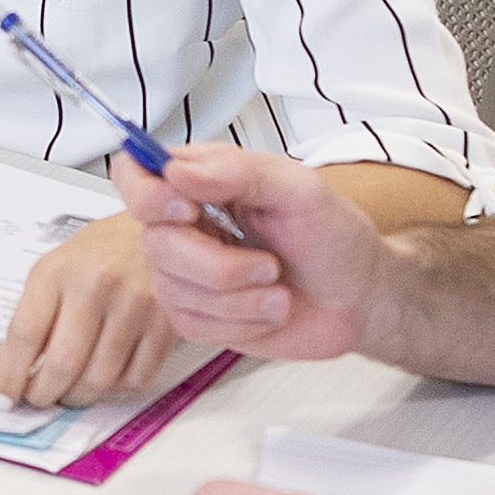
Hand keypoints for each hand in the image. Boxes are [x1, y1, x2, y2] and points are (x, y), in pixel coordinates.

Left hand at [0, 211, 175, 407]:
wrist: (161, 225)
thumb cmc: (101, 253)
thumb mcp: (52, 275)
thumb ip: (21, 327)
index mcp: (57, 271)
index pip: (24, 334)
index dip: (8, 375)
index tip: (2, 397)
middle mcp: (95, 286)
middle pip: (63, 363)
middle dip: (44, 394)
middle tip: (38, 398)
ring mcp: (135, 304)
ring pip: (100, 379)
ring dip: (79, 396)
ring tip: (71, 390)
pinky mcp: (167, 323)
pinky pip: (136, 378)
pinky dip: (117, 387)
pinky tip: (108, 373)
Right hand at [118, 144, 397, 362]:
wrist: (360, 298)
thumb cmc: (334, 237)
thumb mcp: (300, 190)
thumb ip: (238, 172)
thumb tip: (177, 170)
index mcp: (203, 180)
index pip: (134, 173)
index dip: (145, 193)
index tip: (187, 209)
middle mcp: (185, 224)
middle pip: (154, 241)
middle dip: (218, 264)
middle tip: (270, 263)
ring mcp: (186, 273)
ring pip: (172, 288)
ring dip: (239, 296)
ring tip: (278, 287)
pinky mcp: (197, 316)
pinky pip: (191, 324)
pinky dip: (240, 321)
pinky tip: (268, 309)